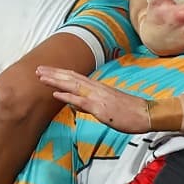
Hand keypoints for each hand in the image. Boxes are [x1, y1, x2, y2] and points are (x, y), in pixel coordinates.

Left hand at [36, 66, 151, 133]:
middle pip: (71, 78)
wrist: (145, 113)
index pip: (75, 77)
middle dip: (53, 73)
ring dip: (56, 81)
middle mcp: (96, 88)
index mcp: (98, 88)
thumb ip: (89, 104)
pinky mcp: (100, 108)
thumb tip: (75, 104)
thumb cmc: (129, 112)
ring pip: (73, 86)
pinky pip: (81, 101)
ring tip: (41, 77)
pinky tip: (57, 94)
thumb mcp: (106, 107)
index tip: (46, 71)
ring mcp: (98, 97)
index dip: (59, 74)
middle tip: (37, 69)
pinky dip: (68, 97)